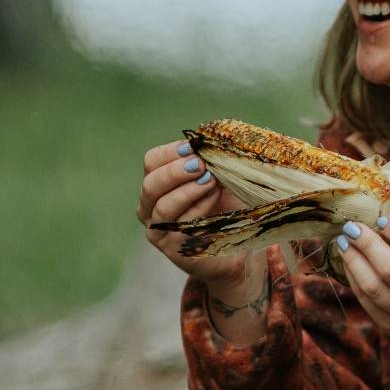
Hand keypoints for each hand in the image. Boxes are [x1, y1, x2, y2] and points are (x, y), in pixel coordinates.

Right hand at [138, 139, 251, 286]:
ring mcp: (159, 231)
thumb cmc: (227, 208)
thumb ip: (214, 161)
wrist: (239, 247)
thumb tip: (214, 140)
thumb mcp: (222, 179)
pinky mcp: (172, 250)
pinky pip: (179, 227)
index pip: (151, 162)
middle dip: (175, 172)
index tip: (193, 147)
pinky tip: (213, 198)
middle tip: (200, 164)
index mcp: (158, 185)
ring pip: (163, 207)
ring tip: (211, 180)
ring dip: (188, 190)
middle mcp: (151, 208)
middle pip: (151, 184)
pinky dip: (197, 209)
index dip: (170, 152)